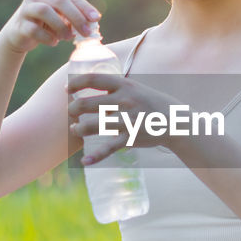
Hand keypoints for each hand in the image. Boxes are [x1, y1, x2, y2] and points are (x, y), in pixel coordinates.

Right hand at [0, 0, 100, 53]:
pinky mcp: (19, 24)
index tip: (96, 19)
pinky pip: (34, 29)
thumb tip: (94, 21)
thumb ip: (76, 17)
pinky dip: (47, 37)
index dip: (84, 7)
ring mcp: (25, 8)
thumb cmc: (47, 24)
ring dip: (60, 26)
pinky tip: (54, 42)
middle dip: (76, 17)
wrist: (20, 35)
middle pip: (59, 1)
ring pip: (44, 11)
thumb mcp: (62, 18)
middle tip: (86, 32)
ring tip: (68, 38)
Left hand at [67, 72, 181, 163]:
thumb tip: (89, 88)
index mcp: (124, 85)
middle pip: (86, 104)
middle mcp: (124, 101)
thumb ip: (114, 88)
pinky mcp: (130, 138)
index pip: (93, 79)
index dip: (76, 83)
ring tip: (75, 129)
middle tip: (70, 112)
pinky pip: (108, 148)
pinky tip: (85, 161)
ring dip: (77, 129)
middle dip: (72, 109)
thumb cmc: (150, 103)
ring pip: (92, 126)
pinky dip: (95, 157)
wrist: (175, 121)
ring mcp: (127, 120)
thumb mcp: (135, 88)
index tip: (66, 88)